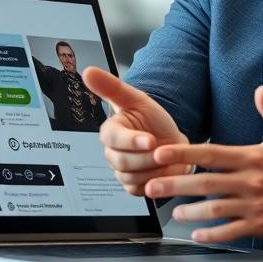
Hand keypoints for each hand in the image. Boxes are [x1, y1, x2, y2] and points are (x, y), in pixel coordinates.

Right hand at [82, 67, 188, 195]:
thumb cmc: (155, 121)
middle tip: (163, 150)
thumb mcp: (138, 99)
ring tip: (165, 157)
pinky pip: (138, 190)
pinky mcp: (132, 187)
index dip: (132, 141)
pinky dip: (154, 181)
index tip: (151, 140)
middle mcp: (112, 153)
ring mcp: (121, 172)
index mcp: (111, 131)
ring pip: (130, 177)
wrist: (174, 143)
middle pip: (122, 161)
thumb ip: (112, 86)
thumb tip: (88, 71)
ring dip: (153, 169)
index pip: (111, 138)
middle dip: (147, 157)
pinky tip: (162, 170)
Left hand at [145, 85, 262, 243]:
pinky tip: (197, 233)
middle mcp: (251, 182)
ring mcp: (254, 205)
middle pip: (206, 184)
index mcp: (252, 157)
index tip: (162, 152)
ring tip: (173, 212)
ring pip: (215, 210)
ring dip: (190, 212)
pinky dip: (212, 234)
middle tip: (152, 185)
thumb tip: (261, 91)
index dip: (184, 153)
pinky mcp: (260, 225)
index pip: (212, 153)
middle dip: (176, 184)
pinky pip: (231, 231)